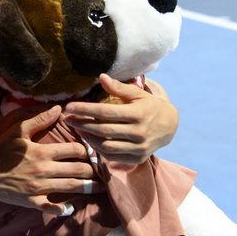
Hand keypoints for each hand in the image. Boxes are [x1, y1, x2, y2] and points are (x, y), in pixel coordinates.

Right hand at [0, 105, 96, 214]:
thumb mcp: (17, 131)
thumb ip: (39, 120)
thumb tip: (59, 108)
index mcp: (42, 152)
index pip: (74, 150)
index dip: (88, 150)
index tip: (95, 151)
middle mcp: (44, 171)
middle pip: (78, 170)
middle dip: (94, 170)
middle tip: (104, 170)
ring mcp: (39, 188)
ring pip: (71, 188)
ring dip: (89, 188)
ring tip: (101, 187)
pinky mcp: (32, 202)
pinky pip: (53, 208)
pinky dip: (64, 209)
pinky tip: (71, 207)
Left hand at [60, 74, 178, 164]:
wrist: (170, 126)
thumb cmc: (150, 106)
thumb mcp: (138, 94)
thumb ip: (119, 87)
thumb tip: (101, 77)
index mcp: (139, 114)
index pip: (106, 112)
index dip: (85, 110)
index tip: (69, 107)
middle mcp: (139, 132)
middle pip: (103, 130)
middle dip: (82, 124)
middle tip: (67, 119)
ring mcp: (139, 148)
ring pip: (106, 145)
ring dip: (88, 138)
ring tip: (77, 129)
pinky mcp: (138, 158)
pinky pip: (113, 156)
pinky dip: (99, 149)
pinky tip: (90, 140)